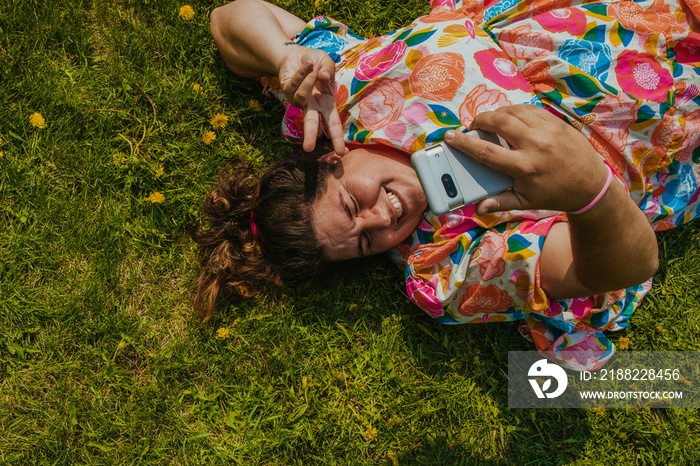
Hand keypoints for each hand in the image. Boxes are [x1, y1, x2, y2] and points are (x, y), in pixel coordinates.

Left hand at [278, 47, 347, 156]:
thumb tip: (324, 78)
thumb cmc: (316, 62)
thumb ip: (329, 69)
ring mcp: (298, 100)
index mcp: (327, 104)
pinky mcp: (286, 92)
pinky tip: (306, 65)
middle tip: (308, 149)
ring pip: (303, 96)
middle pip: (311, 123)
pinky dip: (303, 72)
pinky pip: (295, 84)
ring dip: (310, 79)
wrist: (297, 54)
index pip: (332, 124)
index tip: (340, 153)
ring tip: (312, 66)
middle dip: (310, 135)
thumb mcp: (327, 63)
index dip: (336, 138)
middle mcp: (312, 106)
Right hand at [444, 105, 610, 214]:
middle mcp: (535, 145)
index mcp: (524, 167)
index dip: (464, 143)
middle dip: (480, 121)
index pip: (486, 152)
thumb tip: (478, 207)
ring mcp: (547, 130)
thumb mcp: (526, 203)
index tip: (450, 136)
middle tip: (473, 127)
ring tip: (491, 122)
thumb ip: (500, 202)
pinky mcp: (556, 122)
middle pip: (498, 123)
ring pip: (513, 111)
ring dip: (497, 114)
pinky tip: (511, 119)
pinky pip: (529, 109)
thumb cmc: (555, 194)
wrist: (591, 184)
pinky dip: (515, 112)